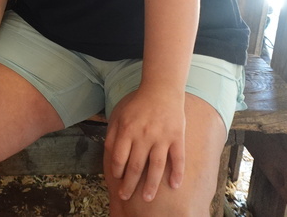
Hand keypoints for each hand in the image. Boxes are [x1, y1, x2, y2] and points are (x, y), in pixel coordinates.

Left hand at [104, 84, 185, 202]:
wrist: (162, 89)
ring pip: (156, 166)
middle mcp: (144, 135)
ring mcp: (162, 137)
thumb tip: (108, 154)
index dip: (117, 171)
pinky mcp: (177, 136)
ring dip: (151, 184)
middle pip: (136, 166)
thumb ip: (112, 133)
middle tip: (124, 196)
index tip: (117, 179)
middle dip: (129, 184)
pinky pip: (178, 158)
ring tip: (147, 198)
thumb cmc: (139, 104)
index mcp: (127, 130)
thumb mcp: (120, 115)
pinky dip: (177, 172)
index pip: (119, 157)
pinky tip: (175, 185)